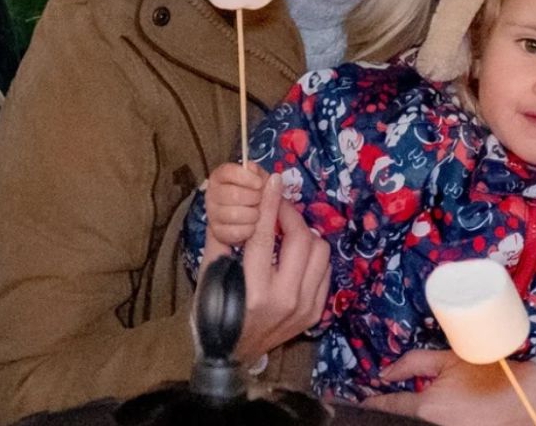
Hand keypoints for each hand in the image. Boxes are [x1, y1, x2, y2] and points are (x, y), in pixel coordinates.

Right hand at [200, 171, 329, 363]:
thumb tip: (232, 202)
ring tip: (286, 231)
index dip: (270, 204)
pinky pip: (325, 270)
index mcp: (254, 292)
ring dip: (303, 234)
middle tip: (277, 206)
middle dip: (289, 214)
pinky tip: (296, 254)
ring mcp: (304, 308)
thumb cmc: (213, 313)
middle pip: (300, 239)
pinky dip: (312, 255)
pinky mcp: (315, 313)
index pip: (265, 237)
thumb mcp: (209, 276)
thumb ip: (221, 239)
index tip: (273, 180)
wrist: (230, 355)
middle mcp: (285, 300)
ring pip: (319, 251)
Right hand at [206, 162, 267, 246]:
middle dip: (253, 198)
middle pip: (233, 194)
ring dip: (252, 215)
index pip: (227, 171)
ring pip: (234, 214)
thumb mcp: (259, 181)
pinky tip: (251, 226)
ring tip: (256, 214)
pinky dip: (248, 230)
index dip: (245, 177)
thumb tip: (274, 178)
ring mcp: (213, 214)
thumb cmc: (252, 195)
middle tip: (259, 200)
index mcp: (220, 177)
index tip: (259, 183)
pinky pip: (234, 232)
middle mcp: (212, 194)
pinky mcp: (217, 232)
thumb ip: (263, 178)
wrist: (245, 218)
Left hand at [362, 350, 535, 425]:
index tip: (358, 399)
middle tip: (379, 403)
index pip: (388, 407)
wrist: (528, 398)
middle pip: (398, 419)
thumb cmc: (488, 373)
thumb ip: (413, 363)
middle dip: (389, 411)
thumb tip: (384, 373)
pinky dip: (425, 419)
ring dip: (407, 415)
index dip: (371, 402)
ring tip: (399, 406)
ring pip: (412, 423)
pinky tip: (423, 413)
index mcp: (428, 408)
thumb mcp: (450, 359)